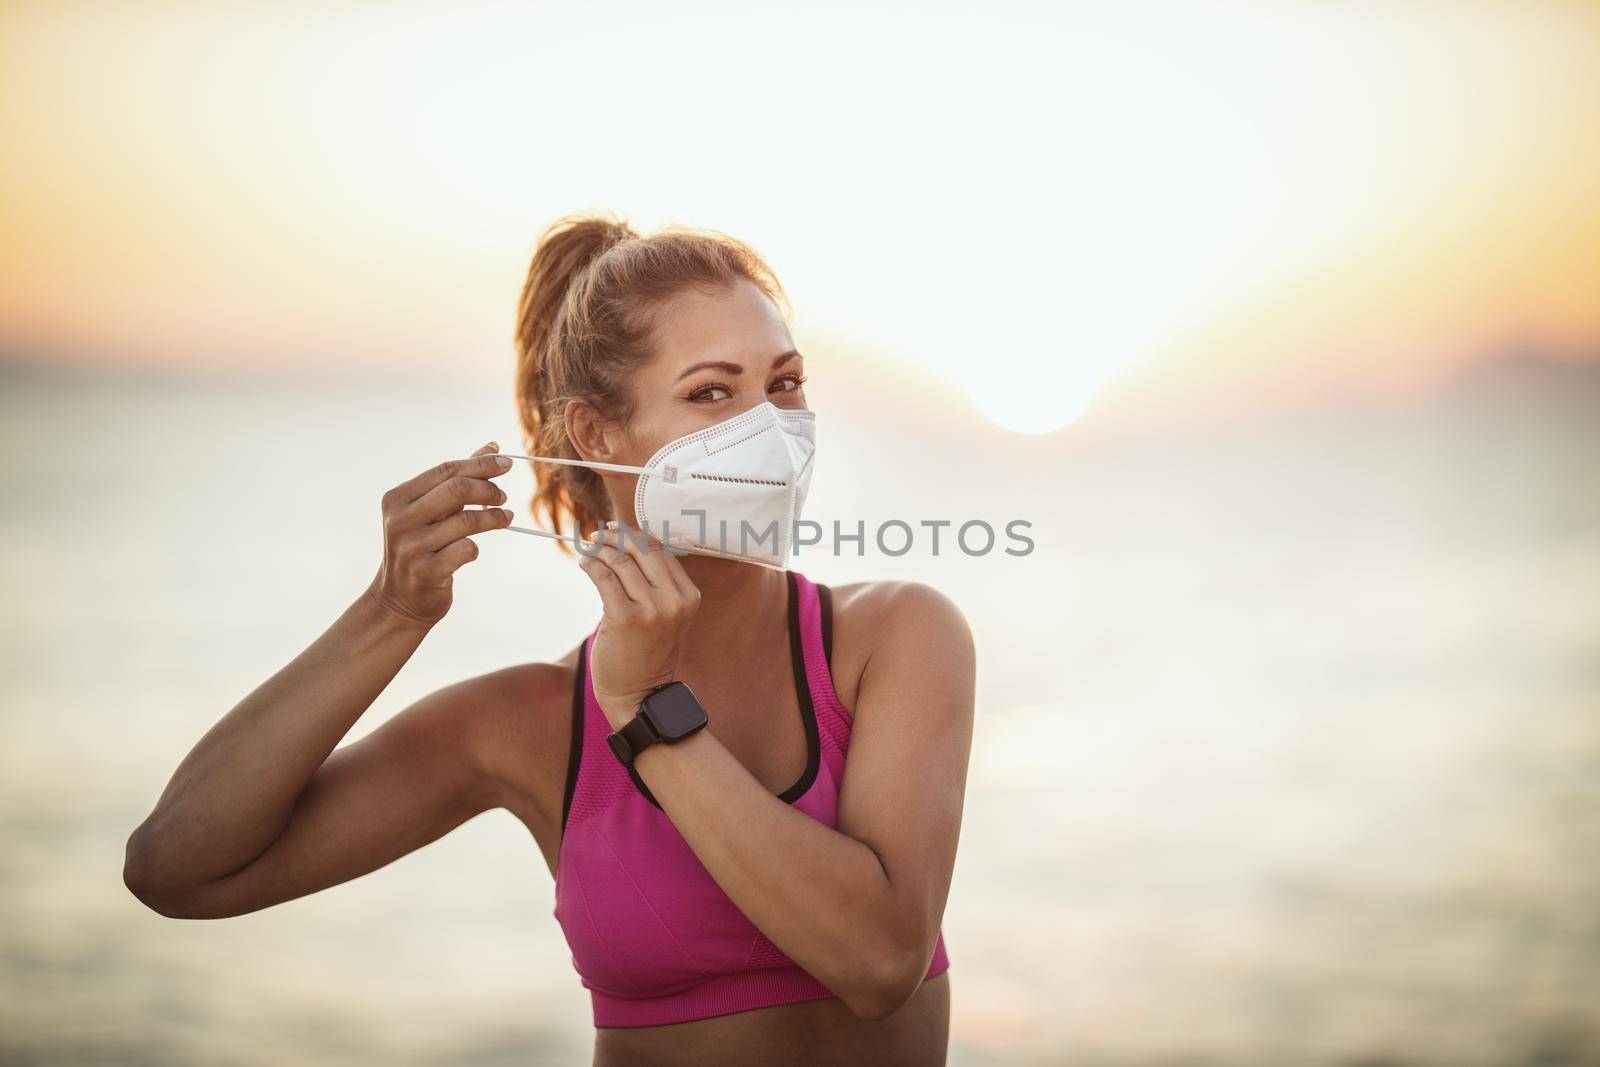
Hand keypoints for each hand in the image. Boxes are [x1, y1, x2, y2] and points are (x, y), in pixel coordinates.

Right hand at [364, 441, 514, 628]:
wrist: (399, 600)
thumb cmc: (421, 547)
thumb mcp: (431, 511)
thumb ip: (459, 479)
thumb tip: (492, 447)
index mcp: (398, 498)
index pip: (446, 470)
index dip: (480, 464)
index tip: (507, 464)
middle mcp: (400, 520)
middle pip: (457, 490)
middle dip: (488, 490)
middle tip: (503, 498)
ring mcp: (411, 547)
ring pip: (466, 521)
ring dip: (493, 518)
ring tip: (505, 518)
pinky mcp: (426, 572)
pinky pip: (465, 550)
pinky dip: (476, 547)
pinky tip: (474, 550)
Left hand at [576, 522, 700, 728]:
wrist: (639, 694)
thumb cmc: (647, 652)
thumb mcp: (666, 615)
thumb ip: (656, 583)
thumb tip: (627, 541)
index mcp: (688, 596)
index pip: (660, 549)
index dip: (634, 534)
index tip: (615, 530)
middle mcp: (674, 600)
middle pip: (642, 548)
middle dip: (616, 535)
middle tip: (597, 535)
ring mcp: (652, 609)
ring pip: (621, 560)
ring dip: (599, 550)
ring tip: (588, 551)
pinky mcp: (625, 618)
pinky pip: (604, 577)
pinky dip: (591, 565)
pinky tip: (585, 564)